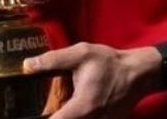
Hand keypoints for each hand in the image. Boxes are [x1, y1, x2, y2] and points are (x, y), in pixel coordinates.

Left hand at [23, 42, 159, 118]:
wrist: (138, 73)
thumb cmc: (110, 63)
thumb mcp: (81, 54)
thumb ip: (53, 60)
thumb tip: (27, 66)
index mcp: (83, 107)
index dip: (42, 118)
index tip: (28, 114)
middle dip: (52, 115)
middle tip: (42, 107)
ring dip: (64, 114)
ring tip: (55, 106)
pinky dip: (75, 114)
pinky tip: (69, 105)